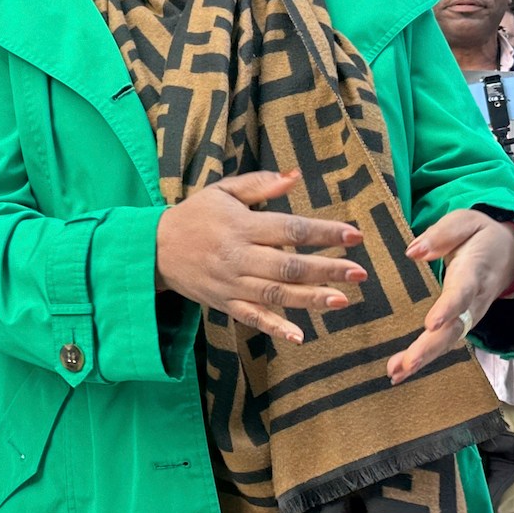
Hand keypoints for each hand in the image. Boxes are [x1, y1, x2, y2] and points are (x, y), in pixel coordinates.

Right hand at [154, 170, 366, 344]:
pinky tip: (299, 335)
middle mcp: (238, 256)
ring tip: (342, 299)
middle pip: (288, 265)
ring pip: (275, 294)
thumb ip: (260, 185)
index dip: (323, 233)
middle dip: (326, 269)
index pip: (290, 229)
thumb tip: (295, 177)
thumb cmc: (195, 216)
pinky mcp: (224, 303)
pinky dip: (274, 328)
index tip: (353, 235)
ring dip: (310, 298)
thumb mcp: (223, 191)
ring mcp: (231, 283)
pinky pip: (252, 318)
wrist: (153, 249)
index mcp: (241, 226)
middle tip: (359, 272)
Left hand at [389, 212, 513, 383]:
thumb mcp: (467, 221)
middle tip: (408, 363)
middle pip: (455, 327)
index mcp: (475, 272)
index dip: (449, 308)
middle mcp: (474, 300)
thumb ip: (443, 233)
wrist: (510, 254)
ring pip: (449, 341)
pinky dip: (423, 360)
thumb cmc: (480, 236)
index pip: (463, 292)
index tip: (431, 323)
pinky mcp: (463, 325)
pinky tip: (400, 372)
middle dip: (431, 347)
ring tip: (397, 373)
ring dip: (423, 359)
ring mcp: (470, 316)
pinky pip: (444, 344)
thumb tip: (413, 251)